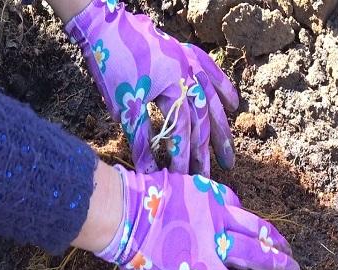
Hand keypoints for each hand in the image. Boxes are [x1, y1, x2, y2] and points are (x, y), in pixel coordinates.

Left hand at [66, 1, 238, 176]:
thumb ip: (141, 139)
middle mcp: (188, 75)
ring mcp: (189, 62)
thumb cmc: (111, 65)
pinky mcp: (185, 53)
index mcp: (174, 88)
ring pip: (211, 100)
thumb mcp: (125, 106)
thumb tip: (150, 171)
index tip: (182, 177)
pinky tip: (234, 105)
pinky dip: (223, 87)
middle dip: (206, 151)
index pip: (182, 131)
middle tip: (213, 174)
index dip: (181, 156)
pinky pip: (211, 71)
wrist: (102, 24)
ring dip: (221, 129)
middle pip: (201, 120)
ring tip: (228, 155)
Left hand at [96, 166, 299, 269]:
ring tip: (284, 245)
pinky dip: (242, 214)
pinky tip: (245, 218)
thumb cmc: (138, 255)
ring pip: (254, 225)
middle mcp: (216, 242)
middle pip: (258, 255)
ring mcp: (214, 213)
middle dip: (279, 265)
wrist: (122, 213)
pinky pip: (233, 202)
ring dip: (273, 237)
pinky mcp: (207, 192)